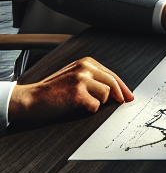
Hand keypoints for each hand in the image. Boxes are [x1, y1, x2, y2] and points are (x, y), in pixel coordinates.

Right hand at [8, 58, 132, 123]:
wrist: (30, 99)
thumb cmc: (52, 91)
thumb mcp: (74, 77)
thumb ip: (92, 79)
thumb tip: (114, 91)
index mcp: (86, 62)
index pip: (111, 74)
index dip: (122, 86)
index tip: (129, 95)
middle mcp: (85, 67)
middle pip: (113, 82)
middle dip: (120, 95)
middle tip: (124, 103)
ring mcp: (81, 79)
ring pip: (105, 94)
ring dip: (98, 103)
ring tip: (83, 104)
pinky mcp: (77, 93)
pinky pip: (94, 105)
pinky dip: (89, 110)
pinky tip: (77, 108)